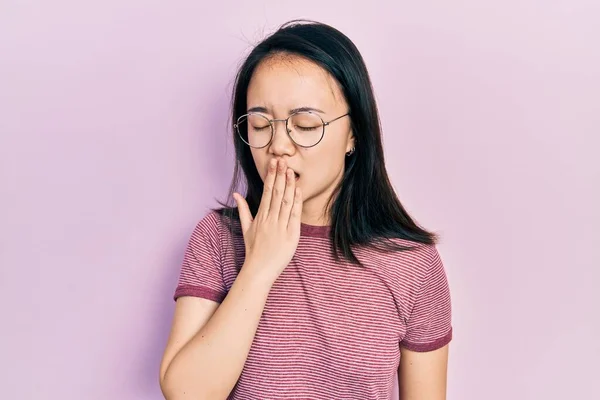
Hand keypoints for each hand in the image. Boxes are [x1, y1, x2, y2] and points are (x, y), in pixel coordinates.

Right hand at [233, 158, 302, 281]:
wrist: (259, 270)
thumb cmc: (253, 250)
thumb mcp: (246, 228)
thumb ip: (243, 210)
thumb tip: (236, 194)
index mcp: (260, 216)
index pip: (266, 191)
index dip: (271, 176)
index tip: (274, 163)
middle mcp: (269, 219)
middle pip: (275, 193)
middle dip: (279, 175)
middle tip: (282, 160)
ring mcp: (280, 227)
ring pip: (285, 201)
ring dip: (288, 185)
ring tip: (291, 170)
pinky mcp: (290, 235)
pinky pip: (294, 215)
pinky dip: (296, 202)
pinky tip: (298, 190)